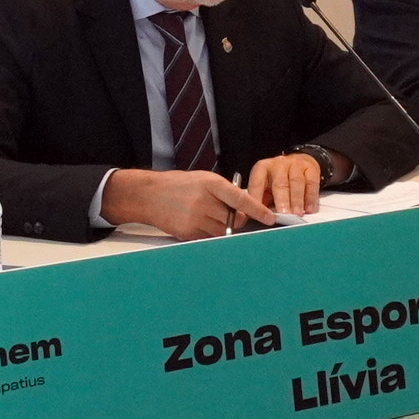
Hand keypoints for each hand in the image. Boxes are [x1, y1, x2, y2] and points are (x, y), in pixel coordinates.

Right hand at [97, 167, 277, 238]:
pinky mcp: (189, 233)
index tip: (269, 218)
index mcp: (210, 184)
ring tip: (208, 216)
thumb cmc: (178, 185)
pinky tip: (198, 222)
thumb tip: (245, 206)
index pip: (240, 199)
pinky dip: (209, 233)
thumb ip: (224, 192)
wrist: (149, 196)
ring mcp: (196, 219)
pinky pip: (209, 238)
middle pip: (233, 219)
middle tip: (227, 213)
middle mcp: (204, 202)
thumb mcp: (203, 179)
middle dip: (235, 219)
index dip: (257, 209)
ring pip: (223, 231)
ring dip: (222, 227)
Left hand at [244, 150, 323, 217]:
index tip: (259, 213)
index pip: (257, 183)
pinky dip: (311, 198)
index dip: (257, 198)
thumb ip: (261, 200)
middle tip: (284, 214)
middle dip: (282, 200)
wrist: (299, 161)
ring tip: (297, 213)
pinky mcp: (311, 168)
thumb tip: (254, 217)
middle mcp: (278, 164)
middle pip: (280, 183)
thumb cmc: (279, 179)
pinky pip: (311, 183)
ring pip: (296, 182)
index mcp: (262, 168)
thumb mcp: (266, 187)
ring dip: (297, 200)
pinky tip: (309, 208)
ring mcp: (295, 165)